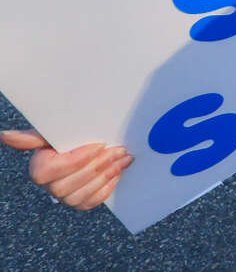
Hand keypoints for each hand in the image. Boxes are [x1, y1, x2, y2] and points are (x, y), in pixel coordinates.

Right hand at [1, 129, 130, 208]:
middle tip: (118, 150)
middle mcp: (49, 186)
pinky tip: (117, 172)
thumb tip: (4, 135)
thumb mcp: (53, 134)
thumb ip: (32, 136)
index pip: (52, 170)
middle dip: (97, 166)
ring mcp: (65, 197)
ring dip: (106, 175)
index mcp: (39, 168)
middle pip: (68, 185)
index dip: (77, 159)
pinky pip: (91, 202)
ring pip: (81, 195)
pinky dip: (107, 187)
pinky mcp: (81, 202)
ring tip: (123, 158)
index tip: (99, 145)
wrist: (87, 148)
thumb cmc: (67, 140)